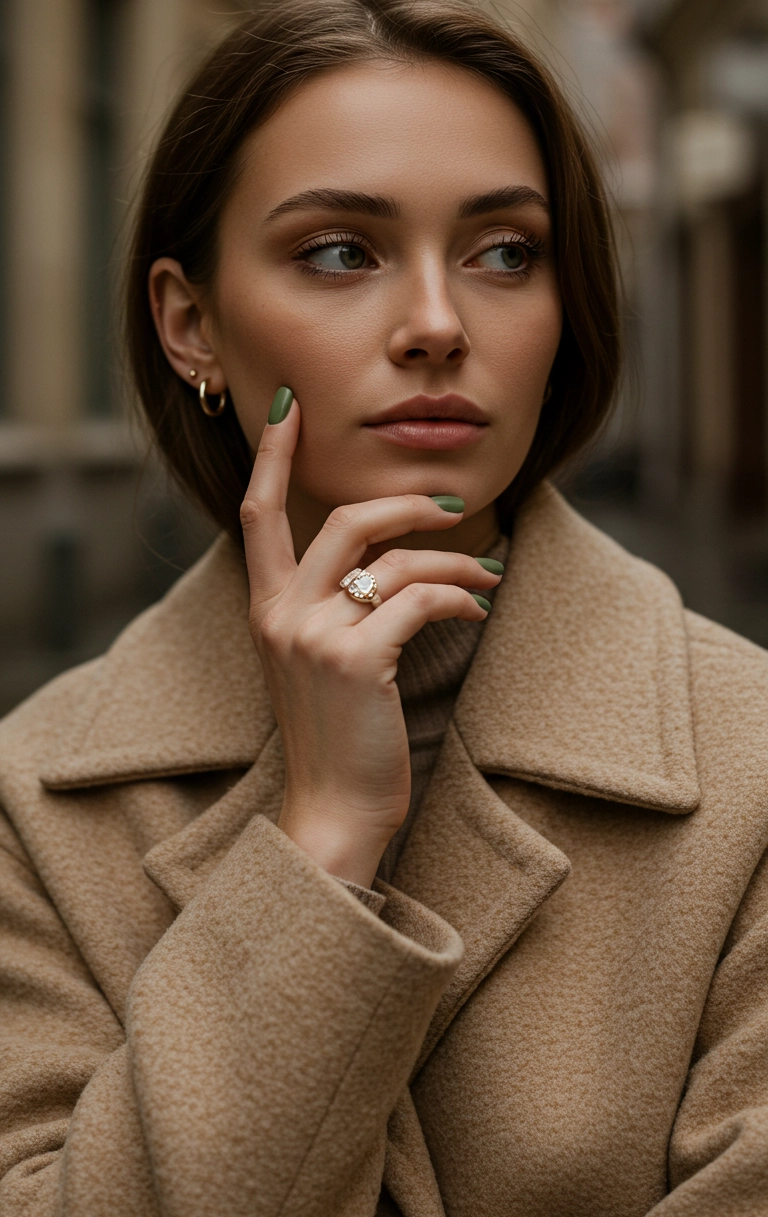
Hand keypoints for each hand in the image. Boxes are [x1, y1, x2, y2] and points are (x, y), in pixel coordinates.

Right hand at [241, 394, 500, 887]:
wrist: (333, 811)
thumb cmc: (337, 736)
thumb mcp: (315, 660)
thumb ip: (330, 605)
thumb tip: (390, 558)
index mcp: (266, 607)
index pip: (257, 511)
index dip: (272, 454)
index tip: (289, 405)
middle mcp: (281, 613)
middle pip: (345, 520)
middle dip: (407, 504)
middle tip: (453, 505)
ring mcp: (315, 636)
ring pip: (396, 560)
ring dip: (456, 561)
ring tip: (488, 574)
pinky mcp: (357, 661)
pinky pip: (422, 600)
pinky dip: (461, 596)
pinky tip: (479, 609)